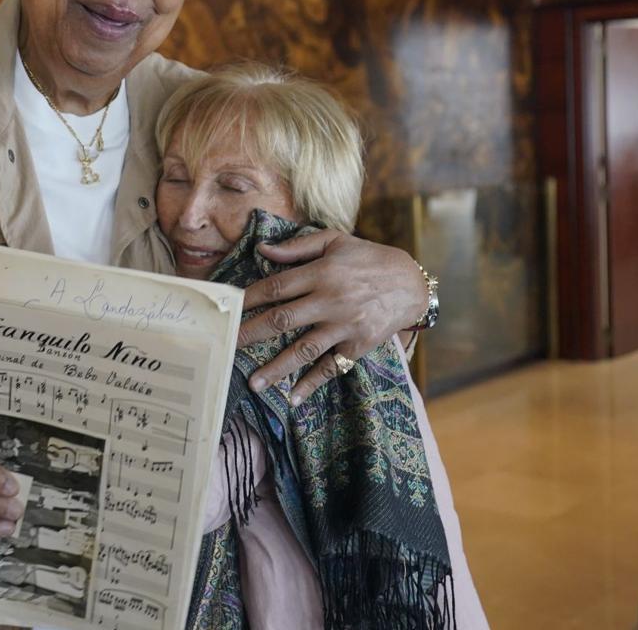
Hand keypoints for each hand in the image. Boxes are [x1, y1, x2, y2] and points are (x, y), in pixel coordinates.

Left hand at [237, 229, 426, 404]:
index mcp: (321, 273)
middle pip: (282, 319)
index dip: (248, 299)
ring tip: (253, 383)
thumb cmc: (368, 258)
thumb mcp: (336, 241)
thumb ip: (298, 247)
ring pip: (303, 349)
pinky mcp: (357, 346)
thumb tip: (262, 250)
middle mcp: (330, 300)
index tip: (227, 309)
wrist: (411, 283)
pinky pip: (331, 367)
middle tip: (226, 346)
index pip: (275, 287)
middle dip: (250, 333)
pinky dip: (312, 383)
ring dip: (276, 367)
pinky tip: (293, 398)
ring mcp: (344, 326)